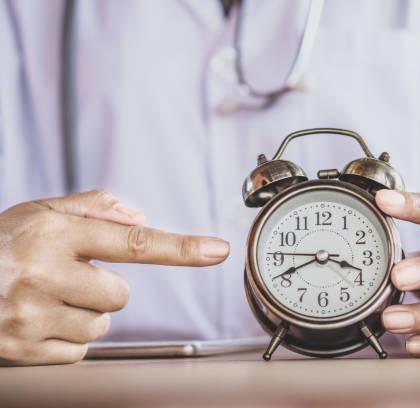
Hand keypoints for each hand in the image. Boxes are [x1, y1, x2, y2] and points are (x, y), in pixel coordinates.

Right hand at [0, 190, 229, 365]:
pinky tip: (38, 321)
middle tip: (64, 278)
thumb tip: (140, 216)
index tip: (217, 250)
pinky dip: (66, 340)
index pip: (132, 242)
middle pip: (119, 294)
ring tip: (46, 299)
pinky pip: (78, 353)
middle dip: (101, 288)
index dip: (180, 247)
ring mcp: (30, 315)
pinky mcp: (22, 349)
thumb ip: (90, 209)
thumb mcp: (36, 213)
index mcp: (52, 233)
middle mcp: (42, 273)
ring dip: (83, 314)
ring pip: (100, 325)